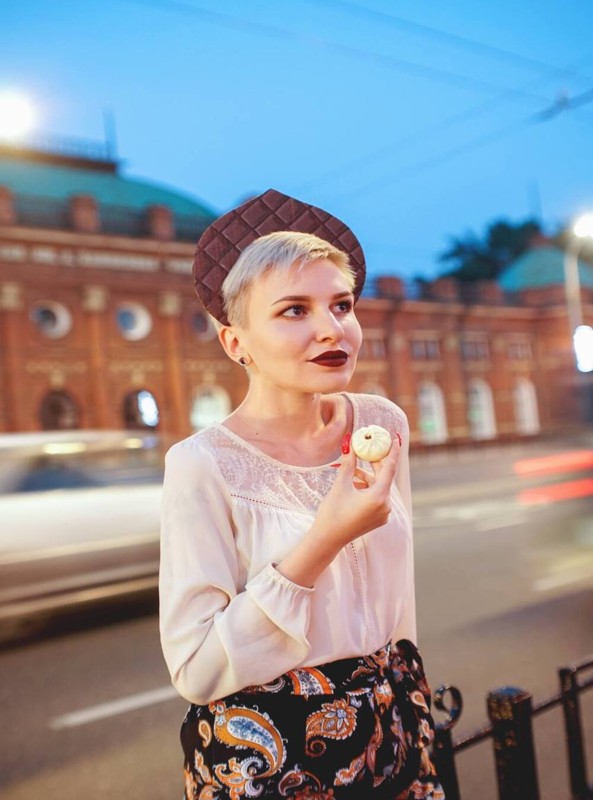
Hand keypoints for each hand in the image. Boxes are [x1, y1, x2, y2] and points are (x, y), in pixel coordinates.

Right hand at [312, 434, 401, 550]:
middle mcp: (385, 506)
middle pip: (384, 478)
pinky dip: (367, 488)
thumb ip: (349, 464)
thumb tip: (350, 444)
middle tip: (368, 449)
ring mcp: (383, 514)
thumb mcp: (340, 485)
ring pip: (379, 487)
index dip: (392, 452)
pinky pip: (377, 497)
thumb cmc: (332, 513)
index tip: (395, 438)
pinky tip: (353, 484)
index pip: (390, 469)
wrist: (327, 539)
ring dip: (367, 477)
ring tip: (351, 470)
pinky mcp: (378, 519)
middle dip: (375, 463)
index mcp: (378, 497)